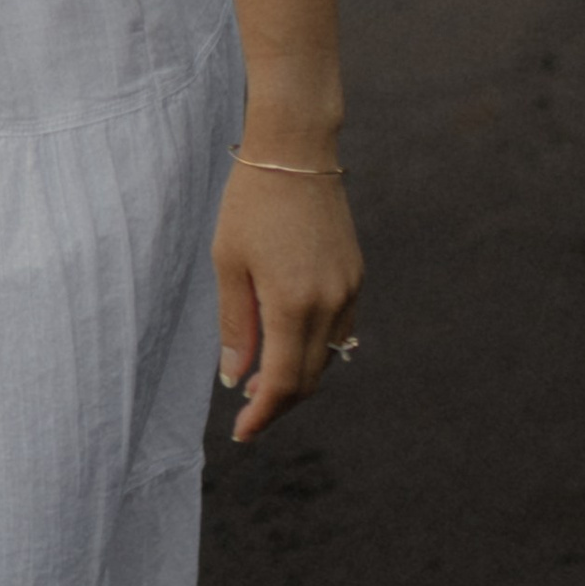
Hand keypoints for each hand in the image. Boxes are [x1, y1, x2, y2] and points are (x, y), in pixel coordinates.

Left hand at [213, 160, 363, 441]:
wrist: (296, 153)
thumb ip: (235, 325)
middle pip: (309, 378)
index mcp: (293, 304)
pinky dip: (313, 350)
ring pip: (327, 358)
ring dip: (297, 378)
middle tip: (247, 414)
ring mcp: (349, 290)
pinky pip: (338, 331)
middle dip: (278, 404)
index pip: (282, 382)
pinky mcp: (356, 276)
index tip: (241, 433)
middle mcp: (330, 303)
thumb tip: (233, 377)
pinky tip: (286, 346)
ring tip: (260, 382)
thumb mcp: (228, 264)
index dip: (262, 414)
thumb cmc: (250, 204)